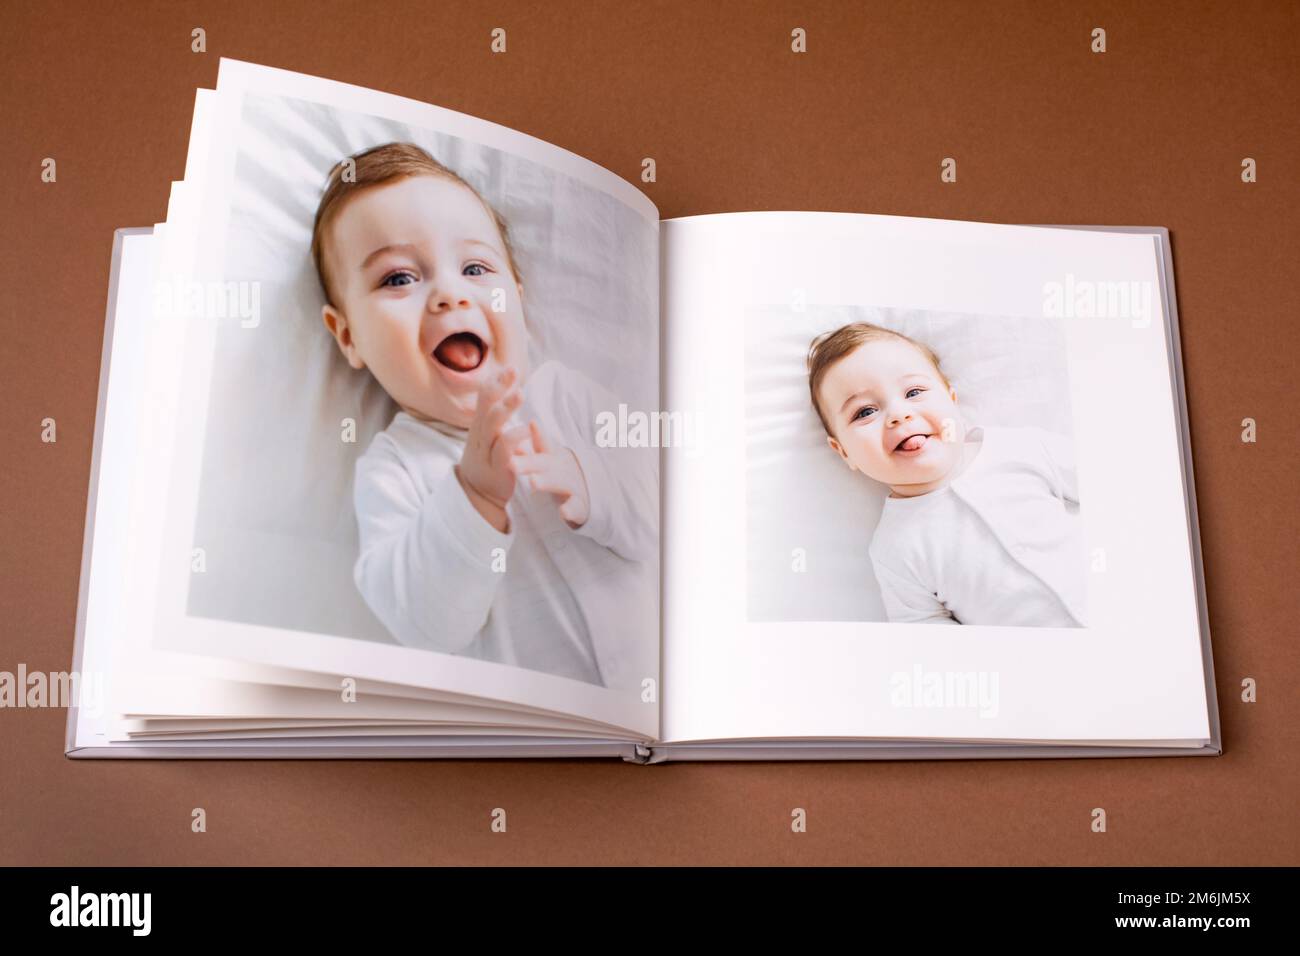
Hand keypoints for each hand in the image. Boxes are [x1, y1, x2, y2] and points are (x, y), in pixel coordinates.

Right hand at [455, 368, 532, 529]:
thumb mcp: (489, 433)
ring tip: (520, 394)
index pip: (485, 397)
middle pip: (487, 406)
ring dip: (505, 408)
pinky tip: (526, 430)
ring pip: (492, 426)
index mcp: (480, 424)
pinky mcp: (497, 467)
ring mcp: (487, 450)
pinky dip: (513, 439)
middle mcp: (481, 434)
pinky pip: (503, 451)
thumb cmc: (487, 458)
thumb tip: (505, 384)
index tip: (511, 366)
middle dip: (499, 388)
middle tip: (514, 371)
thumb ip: (496, 411)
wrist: (478, 493)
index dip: (496, 381)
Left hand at [510, 420, 590, 528]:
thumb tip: (514, 439)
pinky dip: (571, 510)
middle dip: (529, 463)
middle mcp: (564, 469)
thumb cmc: (563, 475)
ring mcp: (574, 486)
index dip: (539, 435)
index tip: (532, 423)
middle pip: (546, 464)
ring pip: (560, 483)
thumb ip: (534, 450)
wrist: (597, 494)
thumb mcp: (550, 460)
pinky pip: (576, 508)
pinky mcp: (581, 506)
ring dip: (548, 481)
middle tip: (511, 463)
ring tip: (533, 482)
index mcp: (554, 458)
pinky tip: (563, 512)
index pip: (544, 445)